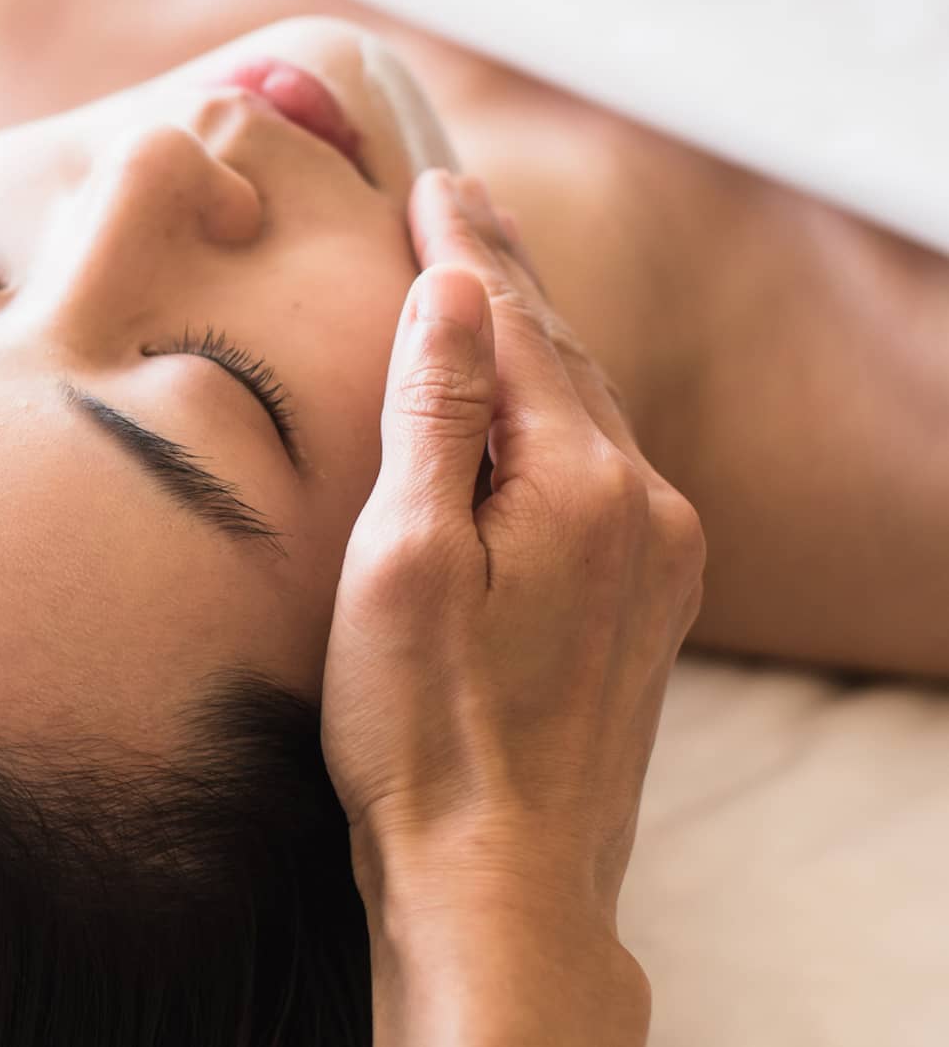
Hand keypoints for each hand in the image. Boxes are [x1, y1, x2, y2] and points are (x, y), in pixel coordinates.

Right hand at [321, 170, 705, 928]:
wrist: (503, 884)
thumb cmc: (427, 731)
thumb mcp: (405, 559)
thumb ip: (437, 413)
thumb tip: (455, 289)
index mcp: (584, 484)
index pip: (516, 325)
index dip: (465, 248)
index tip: (431, 180)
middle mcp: (646, 506)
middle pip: (564, 353)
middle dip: (502, 275)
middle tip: (455, 197)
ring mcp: (658, 556)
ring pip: (587, 407)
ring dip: (531, 338)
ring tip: (485, 277)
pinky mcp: (649, 597)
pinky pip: (600, 463)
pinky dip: (554, 408)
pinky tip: (527, 397)